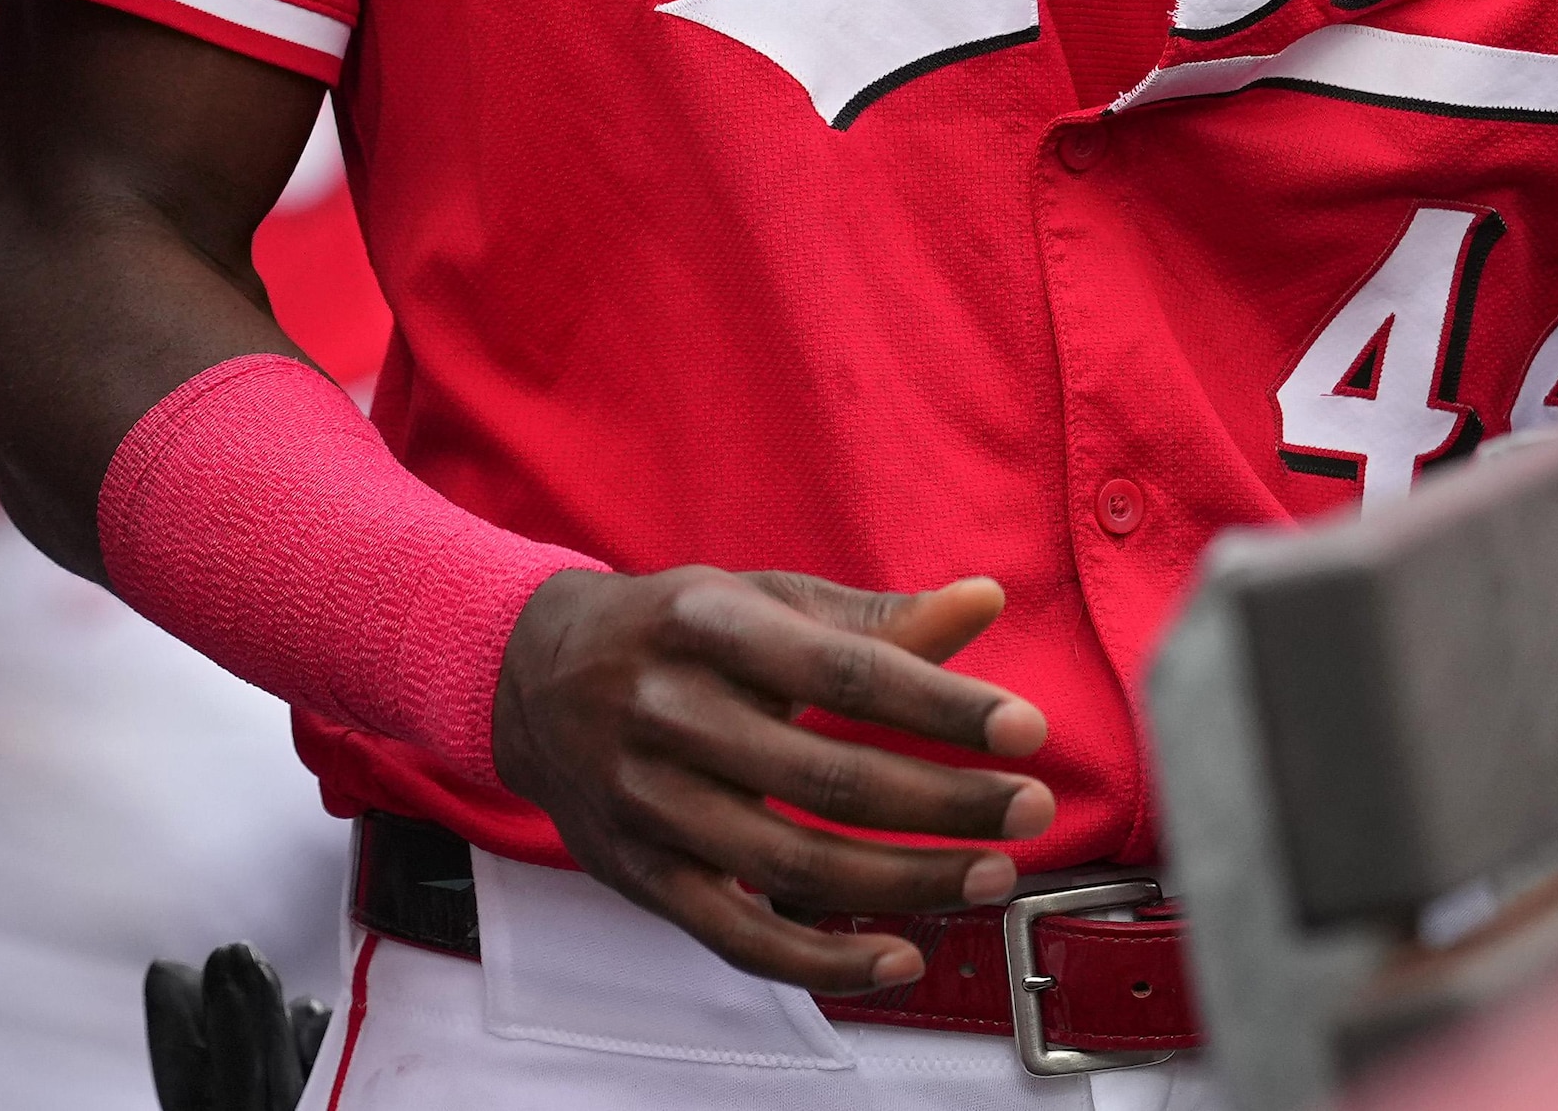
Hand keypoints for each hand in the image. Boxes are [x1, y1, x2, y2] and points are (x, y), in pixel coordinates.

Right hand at [489, 567, 1053, 992]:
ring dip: (908, 881)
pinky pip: (738, 936)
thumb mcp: (757, 597)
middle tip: (1030, 807)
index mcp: (704, 623)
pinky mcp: (638, 872)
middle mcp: (668, 711)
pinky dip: (825, 960)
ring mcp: (647, 800)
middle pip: (827, 779)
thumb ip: (872, 617)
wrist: (527, 674)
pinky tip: (901, 956)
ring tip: (990, 874)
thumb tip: (984, 602)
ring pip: (793, 864)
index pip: (841, 672)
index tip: (1024, 728)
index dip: (940, 706)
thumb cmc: (666, 631)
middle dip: (946, 802)